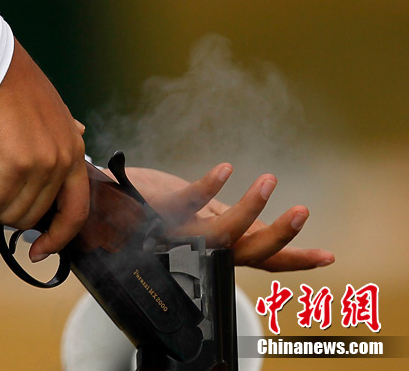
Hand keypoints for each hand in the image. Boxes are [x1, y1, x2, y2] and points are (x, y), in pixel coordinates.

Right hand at [0, 39, 88, 262]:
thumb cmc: (6, 84)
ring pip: (12, 214)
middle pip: (34, 216)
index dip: (57, 237)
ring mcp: (43, 163)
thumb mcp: (47, 111)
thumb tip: (74, 144)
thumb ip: (59, 135)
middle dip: (4, 211)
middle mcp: (64, 158)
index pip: (76, 210)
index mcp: (73, 148)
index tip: (39, 251)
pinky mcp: (17, 164)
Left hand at [122, 164, 334, 270]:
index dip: (294, 259)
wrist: (100, 201)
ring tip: (271, 181)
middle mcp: (197, 246)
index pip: (260, 257)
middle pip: (246, 253)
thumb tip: (266, 225)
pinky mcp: (155, 211)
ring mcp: (177, 231)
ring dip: (249, 209)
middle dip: (280, 237)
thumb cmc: (150, 207)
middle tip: (302, 210)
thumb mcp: (198, 215)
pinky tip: (226, 168)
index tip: (329, 255)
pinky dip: (207, 188)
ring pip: (220, 234)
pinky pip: (185, 204)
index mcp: (213, 246)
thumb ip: (229, 221)